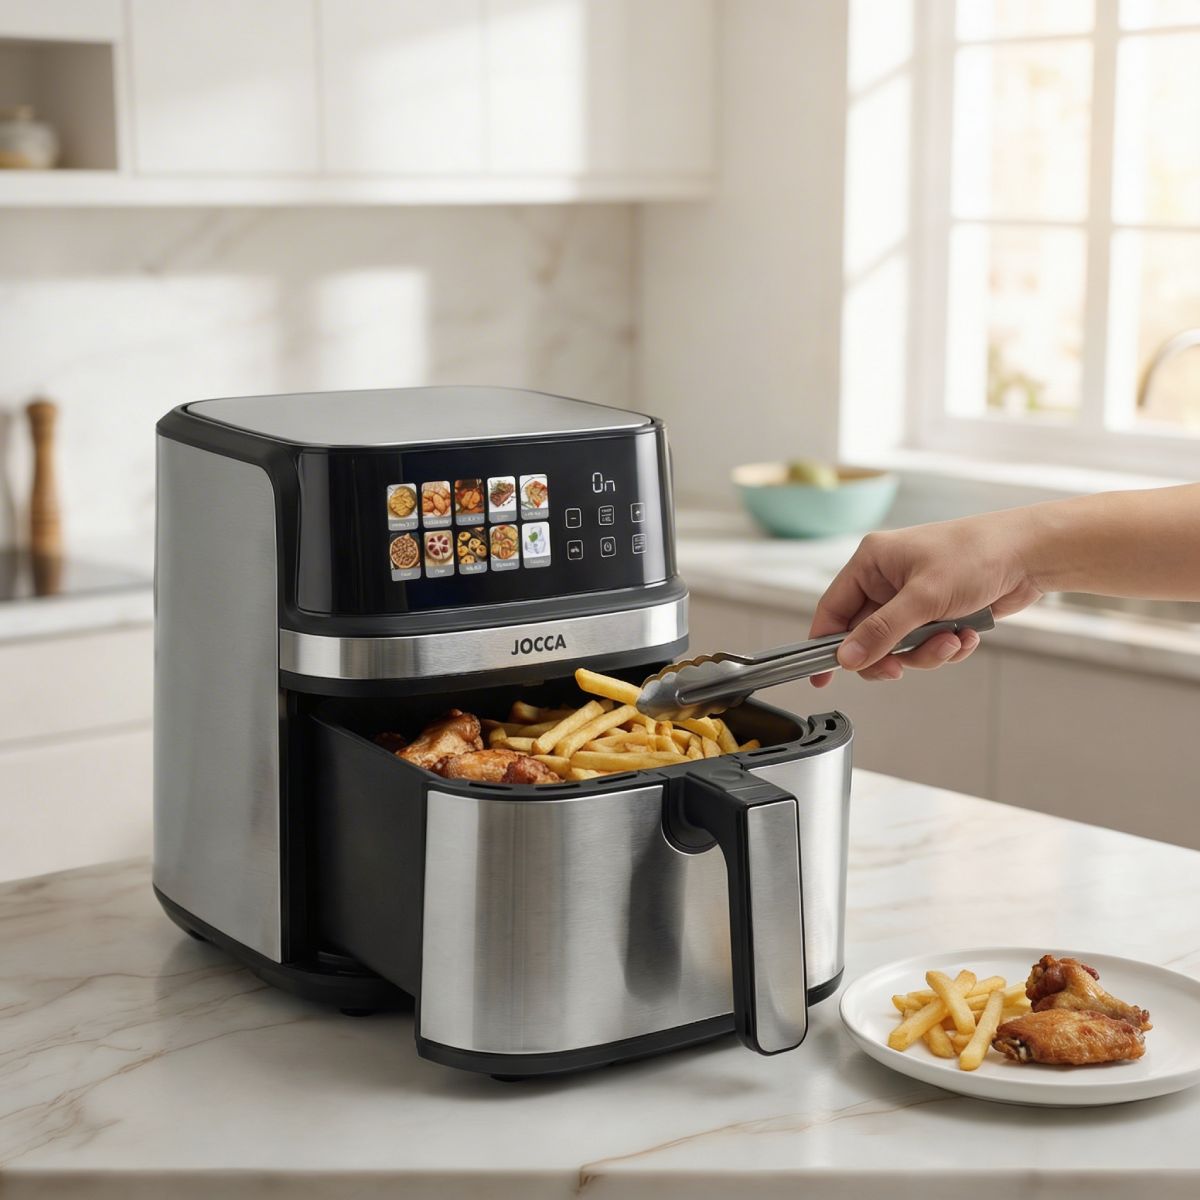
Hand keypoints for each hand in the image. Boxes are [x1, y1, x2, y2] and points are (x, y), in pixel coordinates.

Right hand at [808, 510, 1043, 684]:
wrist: (1031, 554)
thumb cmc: (978, 555)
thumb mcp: (924, 598)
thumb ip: (881, 632)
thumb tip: (847, 658)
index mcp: (871, 563)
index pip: (832, 610)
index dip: (825, 645)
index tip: (822, 677)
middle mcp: (887, 579)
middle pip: (867, 636)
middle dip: (893, 653)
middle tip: (902, 667)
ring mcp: (912, 596)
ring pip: (899, 646)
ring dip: (926, 651)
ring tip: (953, 638)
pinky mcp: (936, 611)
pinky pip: (925, 644)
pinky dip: (946, 646)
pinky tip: (967, 634)